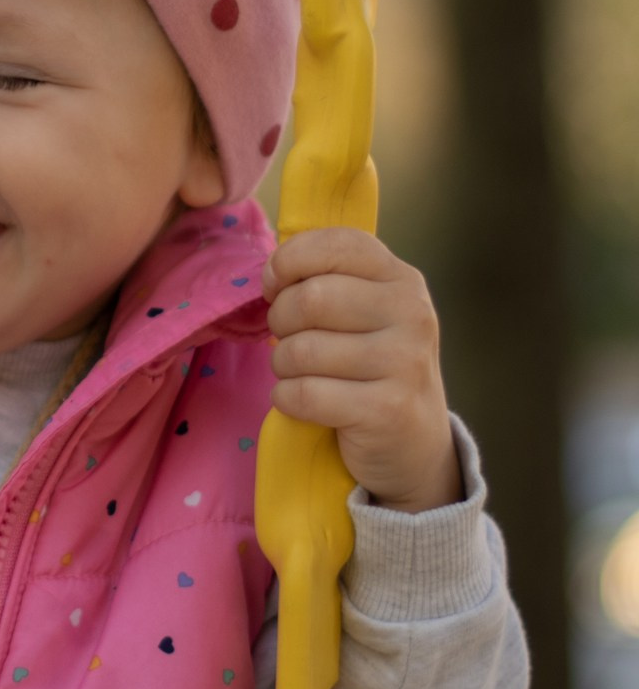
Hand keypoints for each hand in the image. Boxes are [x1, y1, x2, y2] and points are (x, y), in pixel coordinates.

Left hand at [262, 228, 460, 513]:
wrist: (415, 445)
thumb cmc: (374, 369)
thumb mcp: (367, 314)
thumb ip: (329, 280)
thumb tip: (273, 269)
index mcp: (402, 280)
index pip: (338, 244)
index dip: (290, 260)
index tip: (274, 286)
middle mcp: (411, 314)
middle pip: (310, 298)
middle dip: (280, 321)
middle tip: (288, 340)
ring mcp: (404, 362)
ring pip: (302, 349)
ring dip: (283, 367)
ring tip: (301, 375)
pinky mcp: (386, 410)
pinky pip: (304, 394)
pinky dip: (287, 398)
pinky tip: (303, 402)